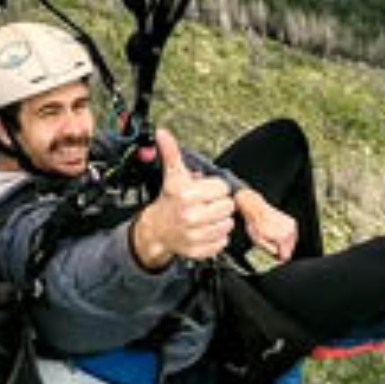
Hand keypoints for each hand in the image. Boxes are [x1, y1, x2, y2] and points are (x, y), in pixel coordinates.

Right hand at [130, 129, 234, 268]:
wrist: (157, 229)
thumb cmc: (169, 201)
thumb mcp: (173, 175)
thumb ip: (171, 152)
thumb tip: (163, 133)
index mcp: (186, 194)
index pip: (222, 188)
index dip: (216, 188)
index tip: (207, 190)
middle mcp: (191, 215)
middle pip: (228, 206)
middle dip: (219, 204)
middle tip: (207, 204)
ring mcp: (195, 234)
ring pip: (227, 224)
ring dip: (220, 220)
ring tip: (207, 216)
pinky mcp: (199, 250)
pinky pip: (222, 241)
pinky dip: (217, 236)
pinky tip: (206, 230)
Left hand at [235, 188, 297, 261]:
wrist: (256, 209)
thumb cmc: (256, 224)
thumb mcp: (259, 242)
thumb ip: (270, 251)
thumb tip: (277, 255)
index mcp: (282, 238)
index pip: (286, 256)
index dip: (279, 258)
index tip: (274, 257)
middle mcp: (289, 232)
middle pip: (290, 249)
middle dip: (282, 250)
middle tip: (272, 248)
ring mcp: (292, 226)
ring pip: (292, 242)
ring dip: (284, 243)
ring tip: (274, 239)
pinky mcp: (292, 221)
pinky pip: (292, 234)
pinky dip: (286, 236)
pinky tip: (277, 233)